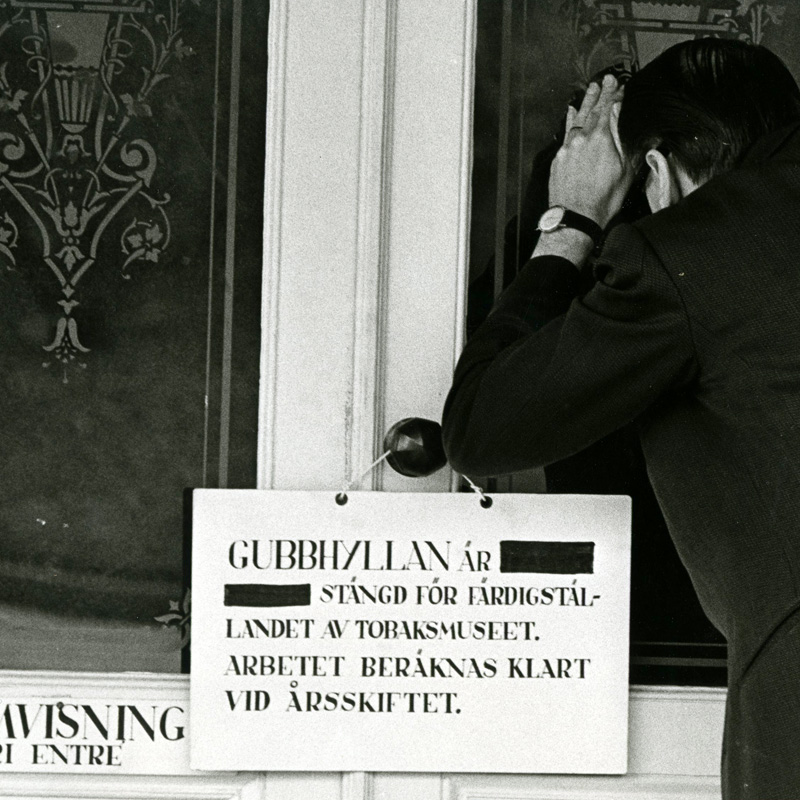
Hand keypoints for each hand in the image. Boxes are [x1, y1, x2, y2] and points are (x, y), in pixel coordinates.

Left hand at [548, 74, 633, 228]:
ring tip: (590, 90)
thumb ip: (634, 148)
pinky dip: (570, 121)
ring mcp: (567, 148)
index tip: (619, 85)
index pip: (609, 109)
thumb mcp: (626, 174)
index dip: (615, 95)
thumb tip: (647, 132)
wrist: (574, 219)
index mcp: (602, 139)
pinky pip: (565, 133)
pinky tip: (571, 113)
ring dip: (584, 103)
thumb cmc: (602, 200)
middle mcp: (582, 139)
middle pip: (592, 110)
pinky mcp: (558, 159)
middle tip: (604, 79)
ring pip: (577, 119)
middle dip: (599, 93)